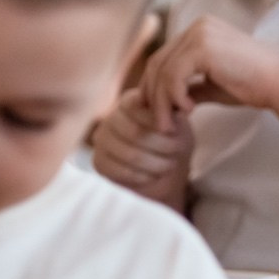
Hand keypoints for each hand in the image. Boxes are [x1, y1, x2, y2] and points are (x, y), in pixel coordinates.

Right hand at [92, 88, 192, 208]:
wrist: (162, 163)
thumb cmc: (171, 138)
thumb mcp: (178, 123)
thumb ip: (174, 114)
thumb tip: (176, 109)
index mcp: (129, 102)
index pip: (141, 110)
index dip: (161, 123)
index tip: (177, 132)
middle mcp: (110, 118)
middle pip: (136, 134)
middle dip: (163, 145)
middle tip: (179, 150)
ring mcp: (101, 140)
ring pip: (131, 155)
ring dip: (157, 163)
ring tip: (171, 164)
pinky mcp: (99, 162)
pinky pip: (122, 172)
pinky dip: (145, 176)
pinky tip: (156, 175)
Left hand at [139, 16, 278, 130]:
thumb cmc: (254, 86)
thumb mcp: (213, 85)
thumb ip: (189, 87)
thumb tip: (164, 102)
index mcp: (202, 29)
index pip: (165, 57)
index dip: (154, 86)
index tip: (155, 112)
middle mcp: (198, 26)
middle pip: (158, 62)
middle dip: (153, 96)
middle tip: (159, 123)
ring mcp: (200, 33)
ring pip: (162, 72)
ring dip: (161, 103)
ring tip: (170, 125)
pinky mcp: (202, 48)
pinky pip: (173, 76)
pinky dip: (174, 97)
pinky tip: (190, 110)